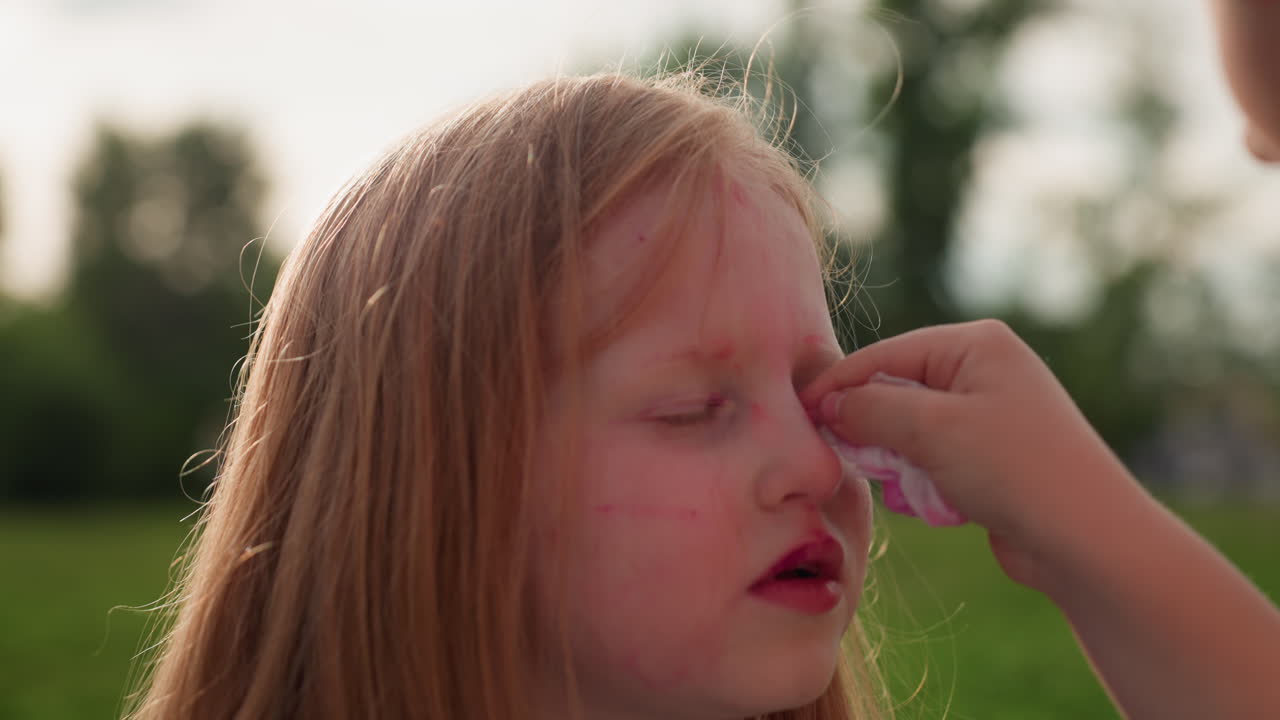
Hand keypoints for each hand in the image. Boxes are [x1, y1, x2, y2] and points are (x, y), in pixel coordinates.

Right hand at [801, 320, 1139, 588]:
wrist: (1088, 541)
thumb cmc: (1016, 470)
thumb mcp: (933, 430)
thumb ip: (870, 409)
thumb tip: (826, 404)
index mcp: (976, 344)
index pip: (885, 354)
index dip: (839, 385)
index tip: (798, 413)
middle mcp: (982, 372)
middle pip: (894, 393)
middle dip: (877, 434)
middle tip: (865, 464)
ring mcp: (987, 416)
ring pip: (907, 434)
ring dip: (902, 468)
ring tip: (920, 493)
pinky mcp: (988, 459)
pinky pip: (930, 463)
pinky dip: (924, 486)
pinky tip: (941, 508)